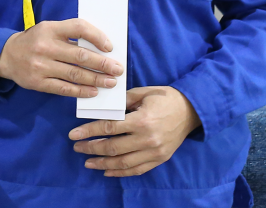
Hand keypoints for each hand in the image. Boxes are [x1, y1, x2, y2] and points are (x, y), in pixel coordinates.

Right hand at [0, 18, 122, 97]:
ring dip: (96, 79)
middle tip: (118, 70)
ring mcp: (40, 65)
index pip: (78, 28)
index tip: (110, 47)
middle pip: (80, 55)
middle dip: (103, 64)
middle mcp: (45, 46)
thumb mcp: (48, 30)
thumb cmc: (35, 41)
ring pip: (75, 74)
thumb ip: (69, 35)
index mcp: (49, 28)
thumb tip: (101, 47)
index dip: (97, 37)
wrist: (7, 56)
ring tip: (111, 82)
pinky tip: (93, 92)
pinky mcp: (38, 82)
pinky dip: (81, 91)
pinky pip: (64, 88)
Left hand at [70, 86, 201, 176]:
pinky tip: (107, 171)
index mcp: (141, 120)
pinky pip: (137, 170)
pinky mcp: (160, 159)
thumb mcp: (143, 93)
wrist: (192, 111)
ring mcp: (154, 152)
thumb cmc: (165, 98)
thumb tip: (101, 106)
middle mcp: (147, 139)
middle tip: (77, 147)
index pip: (109, 128)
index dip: (89, 132)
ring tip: (88, 162)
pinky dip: (121, 172)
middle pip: (113, 148)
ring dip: (103, 164)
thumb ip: (121, 100)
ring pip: (123, 163)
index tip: (73, 135)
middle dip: (91, 148)